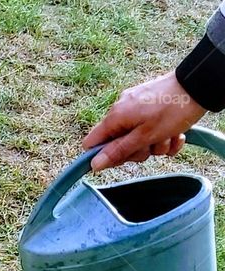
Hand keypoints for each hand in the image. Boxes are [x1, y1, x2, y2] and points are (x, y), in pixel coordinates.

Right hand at [82, 71, 206, 170]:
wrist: (200, 85)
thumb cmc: (173, 110)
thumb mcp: (144, 136)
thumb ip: (118, 151)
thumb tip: (93, 164)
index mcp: (115, 117)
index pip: (92, 142)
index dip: (103, 155)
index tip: (122, 160)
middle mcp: (122, 109)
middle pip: (118, 143)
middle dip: (137, 150)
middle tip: (152, 147)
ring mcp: (137, 106)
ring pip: (138, 137)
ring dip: (155, 144)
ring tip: (170, 137)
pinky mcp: (151, 104)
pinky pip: (150, 128)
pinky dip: (163, 135)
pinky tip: (176, 134)